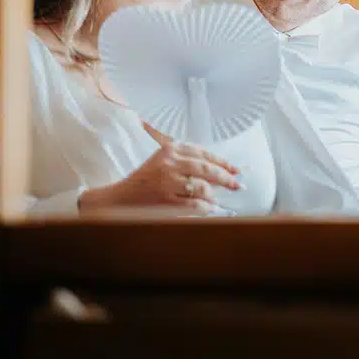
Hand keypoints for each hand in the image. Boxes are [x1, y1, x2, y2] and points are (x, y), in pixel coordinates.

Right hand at [78, 140, 241, 215]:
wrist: (121, 198)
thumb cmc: (146, 180)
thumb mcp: (163, 161)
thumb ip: (186, 160)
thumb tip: (219, 170)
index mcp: (170, 149)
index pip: (203, 153)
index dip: (222, 162)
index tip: (235, 169)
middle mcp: (170, 162)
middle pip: (207, 168)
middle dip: (226, 177)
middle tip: (237, 185)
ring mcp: (167, 181)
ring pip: (203, 187)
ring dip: (213, 195)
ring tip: (215, 200)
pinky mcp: (166, 200)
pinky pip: (195, 204)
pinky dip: (206, 208)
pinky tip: (209, 209)